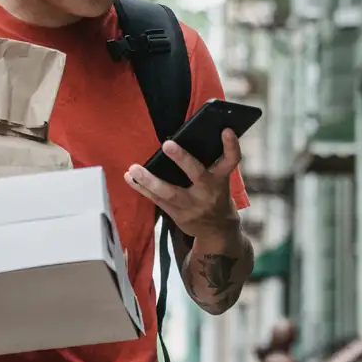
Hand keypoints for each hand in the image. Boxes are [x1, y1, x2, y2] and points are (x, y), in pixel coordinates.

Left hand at [125, 129, 241, 237]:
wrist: (217, 231)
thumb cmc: (216, 196)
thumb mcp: (220, 180)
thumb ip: (209, 163)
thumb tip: (188, 136)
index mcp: (221, 179)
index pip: (231, 160)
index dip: (231, 146)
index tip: (226, 130)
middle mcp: (208, 191)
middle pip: (197, 174)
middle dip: (182, 159)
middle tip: (167, 144)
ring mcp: (192, 206)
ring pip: (169, 192)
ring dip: (150, 180)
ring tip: (134, 169)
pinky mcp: (177, 215)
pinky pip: (157, 200)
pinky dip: (142, 189)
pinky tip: (130, 178)